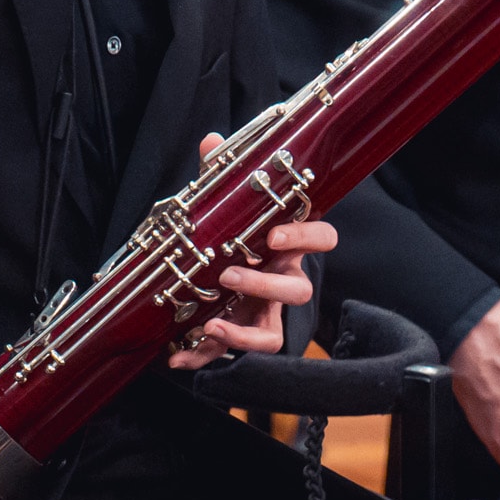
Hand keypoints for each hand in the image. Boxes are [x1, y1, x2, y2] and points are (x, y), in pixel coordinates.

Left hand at [165, 143, 335, 365]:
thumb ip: (223, 179)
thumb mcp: (228, 206)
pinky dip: (206, 357)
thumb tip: (211, 142)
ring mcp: (265, 313)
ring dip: (243, 333)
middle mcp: (284, 281)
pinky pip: (233, 356)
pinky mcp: (242, 336)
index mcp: (288, 246)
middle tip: (229, 273)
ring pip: (275, 332)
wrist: (217, 278)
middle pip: (299, 290)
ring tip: (210, 325)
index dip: (306, 238)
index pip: (323, 239)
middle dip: (265, 285)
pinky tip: (177, 355)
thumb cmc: (234, 236)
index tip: (274, 235)